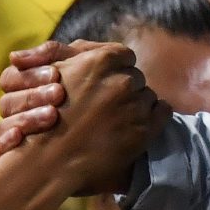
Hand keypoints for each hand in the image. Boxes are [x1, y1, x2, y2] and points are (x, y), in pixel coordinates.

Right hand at [0, 40, 98, 159]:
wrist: (105, 158)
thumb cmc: (95, 111)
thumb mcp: (87, 75)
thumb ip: (67, 55)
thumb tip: (22, 54)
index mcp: (25, 92)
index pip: (12, 76)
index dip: (30, 73)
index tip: (57, 73)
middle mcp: (15, 113)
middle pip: (8, 100)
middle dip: (33, 95)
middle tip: (59, 93)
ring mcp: (12, 136)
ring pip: (4, 123)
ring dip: (26, 117)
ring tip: (51, 115)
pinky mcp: (11, 161)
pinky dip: (5, 142)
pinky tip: (19, 138)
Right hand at [10, 42, 167, 194]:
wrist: (49, 161)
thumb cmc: (45, 116)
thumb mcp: (54, 73)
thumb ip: (77, 52)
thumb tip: (94, 47)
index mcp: (101, 61)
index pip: (124, 55)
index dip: (116, 70)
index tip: (107, 84)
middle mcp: (122, 80)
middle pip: (135, 76)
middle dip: (124, 88)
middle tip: (107, 105)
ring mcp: (135, 105)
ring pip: (148, 95)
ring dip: (136, 104)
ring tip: (116, 120)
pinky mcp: (145, 129)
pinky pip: (163, 111)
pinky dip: (153, 116)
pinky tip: (135, 125)